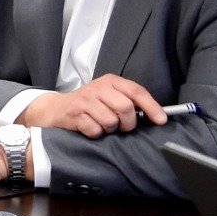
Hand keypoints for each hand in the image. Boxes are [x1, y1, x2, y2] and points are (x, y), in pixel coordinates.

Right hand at [19, 77, 166, 137]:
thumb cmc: (89, 104)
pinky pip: (95, 130)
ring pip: (111, 121)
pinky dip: (96, 134)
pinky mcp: (74, 115)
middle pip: (125, 108)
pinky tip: (90, 128)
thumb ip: (129, 101)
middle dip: (128, 123)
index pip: (136, 91)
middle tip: (122, 127)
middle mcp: (97, 88)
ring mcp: (84, 101)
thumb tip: (156, 115)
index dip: (152, 107)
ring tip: (102, 126)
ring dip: (110, 129)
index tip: (161, 120)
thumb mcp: (109, 96)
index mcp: (110, 81)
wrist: (55, 108)